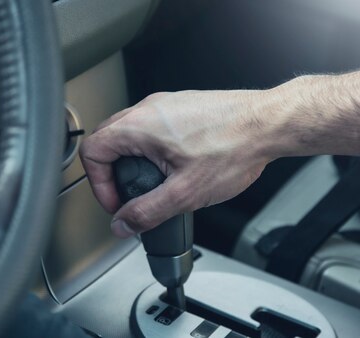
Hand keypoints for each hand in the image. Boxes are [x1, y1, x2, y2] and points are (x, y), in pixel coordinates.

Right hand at [80, 90, 291, 236]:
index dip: (98, 184)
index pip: (92, 151)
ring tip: (153, 184)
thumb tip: (123, 224)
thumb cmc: (234, 147)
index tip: (117, 203)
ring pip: (129, 132)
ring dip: (132, 161)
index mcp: (139, 126)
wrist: (268, 124)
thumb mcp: (185, 192)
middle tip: (129, 196)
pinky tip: (174, 167)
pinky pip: (152, 127)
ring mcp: (165, 104)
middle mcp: (148, 109)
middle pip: (106, 140)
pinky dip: (151, 149)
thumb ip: (147, 212)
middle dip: (111, 174)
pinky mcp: (182, 107)